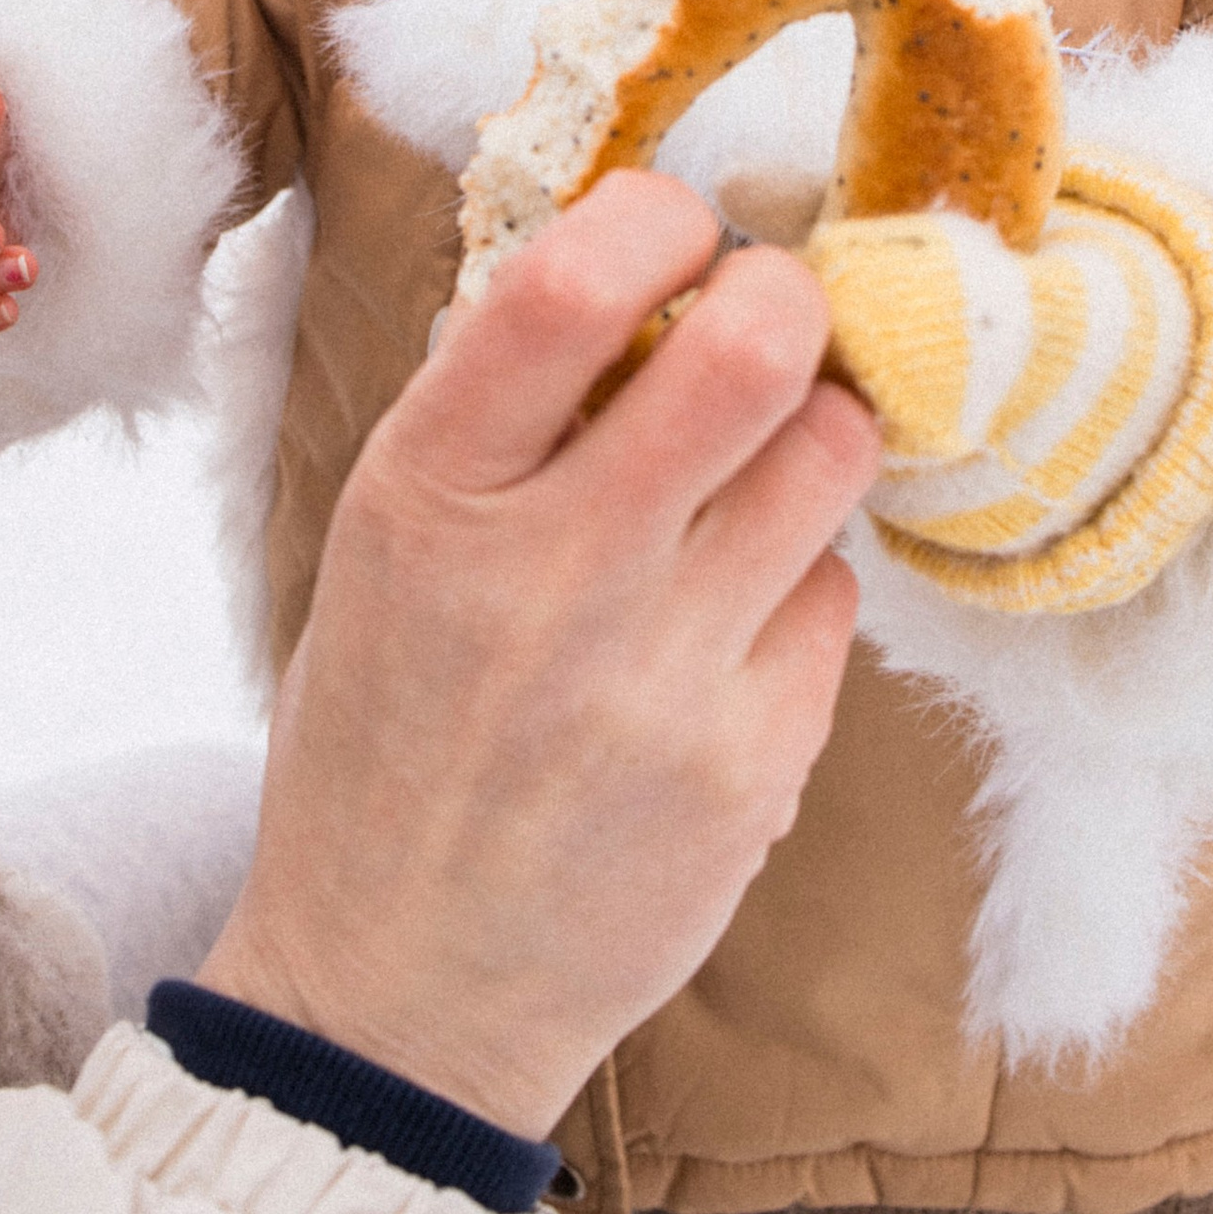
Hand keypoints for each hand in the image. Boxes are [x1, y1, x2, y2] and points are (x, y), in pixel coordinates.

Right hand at [199, 172, 881, 1141]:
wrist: (398, 996)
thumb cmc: (385, 744)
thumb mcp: (377, 553)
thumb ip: (492, 417)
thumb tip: (634, 270)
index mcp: (427, 497)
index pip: (570, 281)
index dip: (659, 217)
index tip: (675, 234)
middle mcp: (552, 575)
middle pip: (756, 350)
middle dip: (784, 300)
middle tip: (765, 324)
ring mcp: (667, 677)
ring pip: (833, 456)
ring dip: (814, 430)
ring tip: (759, 469)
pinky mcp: (756, 765)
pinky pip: (835, 600)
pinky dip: (797, 586)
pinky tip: (729, 627)